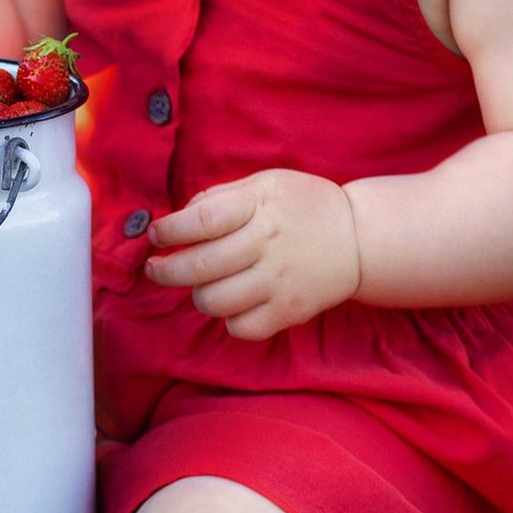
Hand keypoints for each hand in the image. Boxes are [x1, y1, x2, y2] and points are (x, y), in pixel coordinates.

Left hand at [143, 169, 362, 340]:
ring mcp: (279, 280)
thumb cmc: (303, 207)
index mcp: (258, 205)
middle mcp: (267, 243)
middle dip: (165, 271)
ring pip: (214, 301)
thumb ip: (221, 196)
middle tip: (156, 269)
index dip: (169, 231)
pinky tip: (234, 305)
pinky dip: (230, 320)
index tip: (155, 236)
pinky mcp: (289, 311)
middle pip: (199, 266)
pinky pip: (241, 328)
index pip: (201, 221)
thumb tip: (180, 217)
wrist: (357, 238)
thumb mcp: (266, 184)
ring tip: (202, 286)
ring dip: (198, 296)